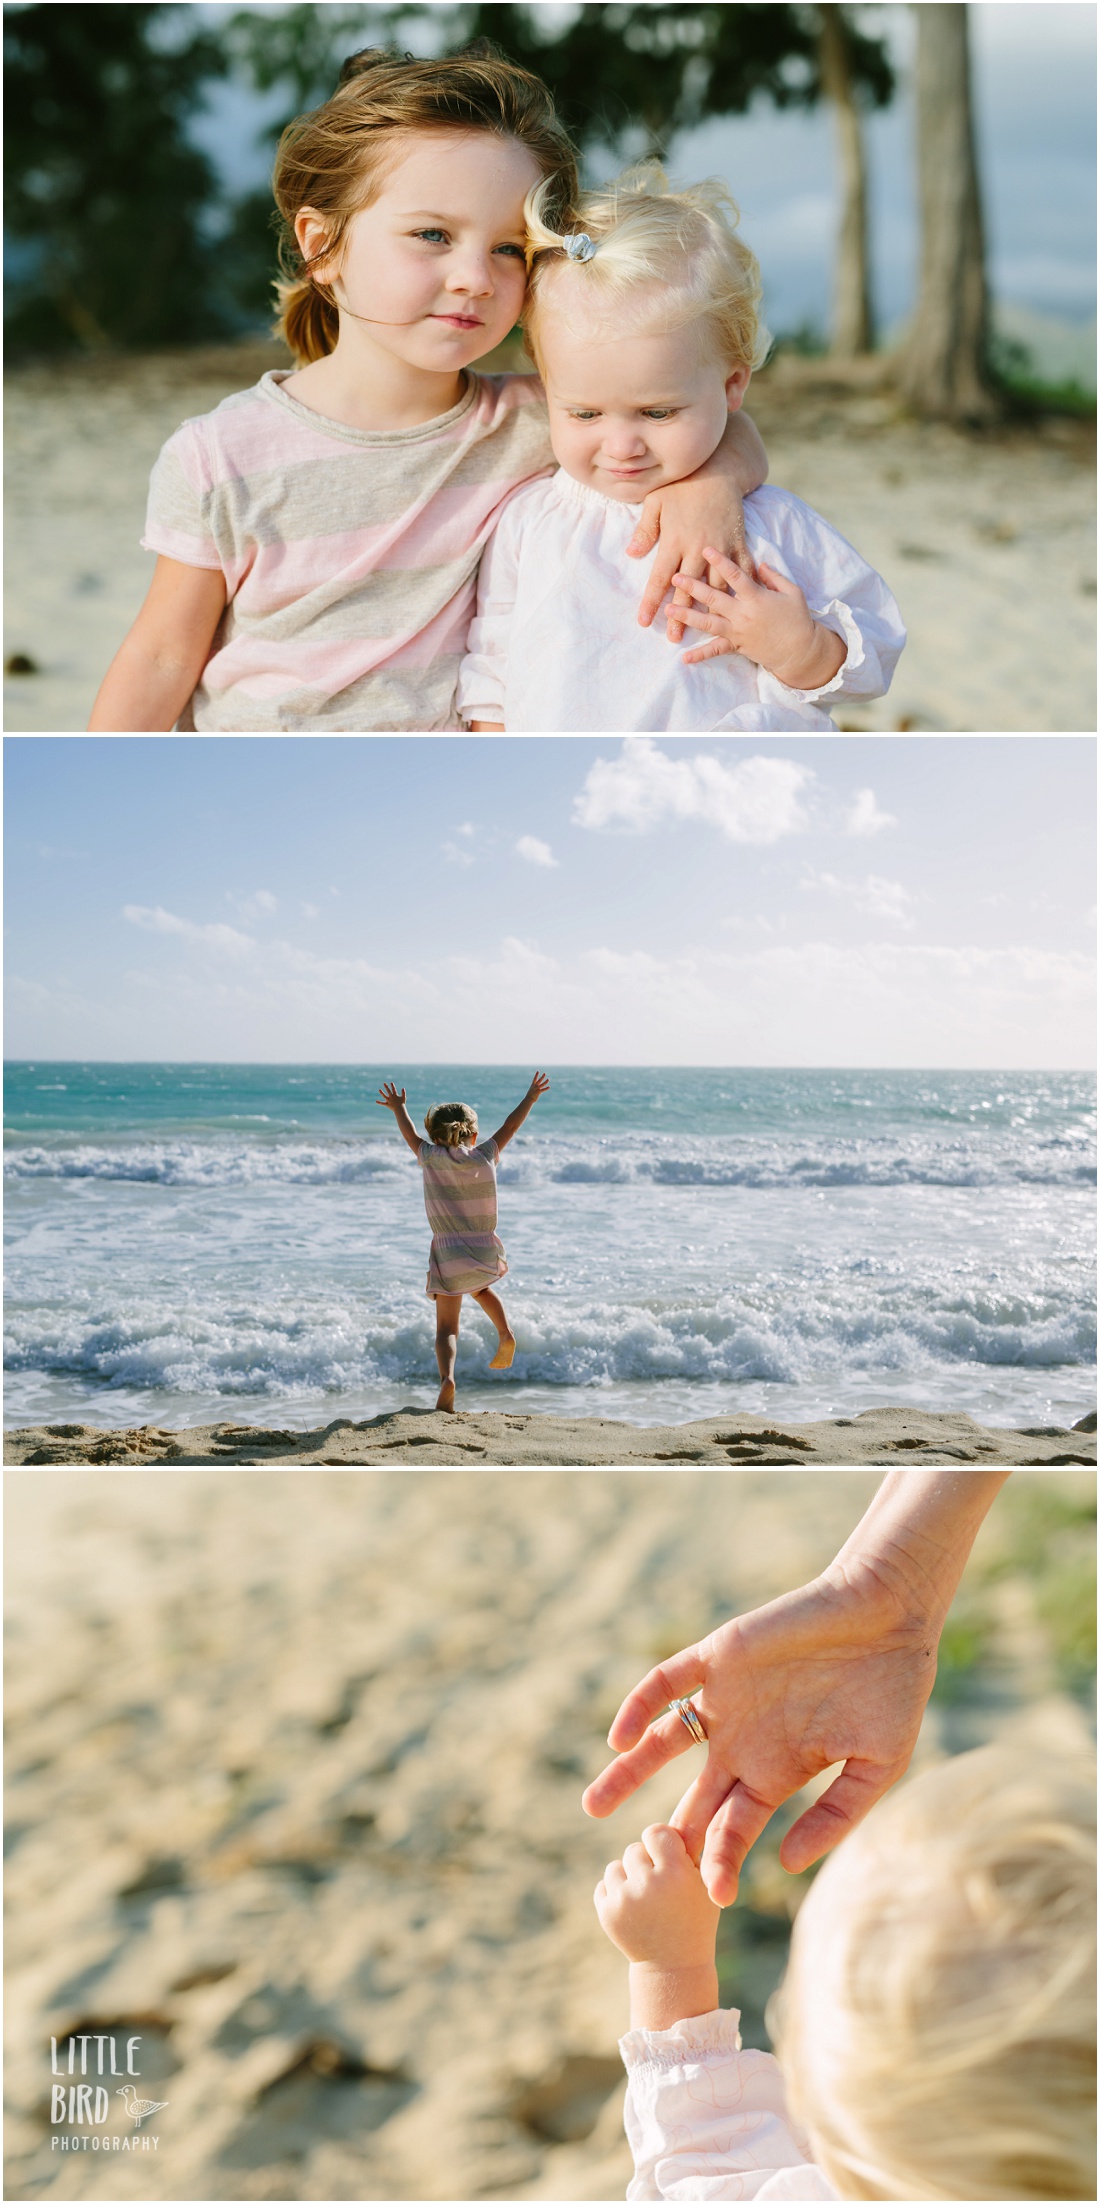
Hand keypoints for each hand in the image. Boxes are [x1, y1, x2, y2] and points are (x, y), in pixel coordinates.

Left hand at [376, 1082, 406, 1109]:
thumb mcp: (404, 1098)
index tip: (391, 1083)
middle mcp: (391, 1097)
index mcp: (395, 1095)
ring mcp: (389, 1100)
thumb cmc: (402, 1104)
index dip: (392, 1086)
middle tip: (384, 1083)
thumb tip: (403, 1088)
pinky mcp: (387, 1104)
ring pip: (384, 1096)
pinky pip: (383, 1103)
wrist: (399, 1109)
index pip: (394, 1090)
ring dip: (382, 1093)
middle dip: (386, 1087)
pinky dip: (379, 1102)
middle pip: (388, 1091)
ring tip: (379, 1090)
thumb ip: (403, 1093)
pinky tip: (376, 1101)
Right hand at [526, 1072, 550, 1102]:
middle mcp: (535, 1086)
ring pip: (542, 1084)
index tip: (538, 1071)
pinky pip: (543, 1089)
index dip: (536, 1075)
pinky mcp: (539, 1092)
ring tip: (548, 1079)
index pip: (535, 1079)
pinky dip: (546, 1088)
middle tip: (544, 1073)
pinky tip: (549, 1087)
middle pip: (539, 1080)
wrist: (528, 1099)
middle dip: (542, 1076)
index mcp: (532, 1085)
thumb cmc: (529, 1096)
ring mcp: (537, 1088)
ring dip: (546, 1081)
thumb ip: (533, 1090)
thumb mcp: (531, 1091)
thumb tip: (534, 1090)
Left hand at [583, 1571, 935, 1906]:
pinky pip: (667, 1683)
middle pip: (690, 1797)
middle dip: (664, 1834)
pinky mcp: (718, 1657)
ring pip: (662, 1741)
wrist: (886, 1617)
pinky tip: (621, 1737)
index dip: (720, 1861)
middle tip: (632, 1869)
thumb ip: (835, 1814)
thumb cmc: (892, 1690)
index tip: (711, 1897)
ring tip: (591, 1805)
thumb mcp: (877, 1766)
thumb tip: (786, 1865)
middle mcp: (744, 1741)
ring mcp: (726, 1699)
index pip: (735, 1828)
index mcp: (778, 1772)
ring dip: (628, 1771)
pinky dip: (640, 1706)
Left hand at [596, 1824, 719, 1966]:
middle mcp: (648, 1884)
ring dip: (628, 1878)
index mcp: (676, 1873)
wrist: (673, 1966)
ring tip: (646, 1900)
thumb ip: (694, 1847)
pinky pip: (603, 1885)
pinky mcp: (607, 1914)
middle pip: (635, 1849)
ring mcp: (625, 1901)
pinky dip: (615, 1894)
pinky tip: (633, 1910)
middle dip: (645, 1863)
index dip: (661, 1843)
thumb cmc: (695, 1917)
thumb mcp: (706, 1883)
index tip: (668, 1855)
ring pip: (616, 1866)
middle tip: (658, 1885)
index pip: (656, 1832)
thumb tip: (687, 1806)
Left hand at [629, 489, 754, 643]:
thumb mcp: (655, 502)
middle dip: (680, 615)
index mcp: (675, 540)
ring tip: (706, 628)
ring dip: (710, 608)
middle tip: (674, 638)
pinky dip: (741, 588)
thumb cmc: (682, 486)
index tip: (644, 622)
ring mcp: (720, 547)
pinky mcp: (737, 542)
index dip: (651, 601)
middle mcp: (697, 548)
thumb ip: (645, 530)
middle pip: (687, 589)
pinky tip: (741, 606)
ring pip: (716, 585)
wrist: (717, 470)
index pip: (659, 578)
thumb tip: (632, 554)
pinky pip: (741, 569)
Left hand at [672, 547, 845, 688]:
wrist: (800, 651)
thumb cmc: (798, 618)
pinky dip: (700, 655)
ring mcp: (738, 632)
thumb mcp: (792, 591)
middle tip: (675, 577)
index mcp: (757, 597)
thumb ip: (774, 576)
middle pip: (714, 598)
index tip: (705, 548)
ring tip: (669, 609)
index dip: (720, 561)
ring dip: (687, 615)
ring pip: (708, 623)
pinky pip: (716, 651)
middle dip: (693, 586)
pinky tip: (684, 658)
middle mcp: (743, 614)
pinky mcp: (737, 646)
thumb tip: (758, 563)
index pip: (735, 575)